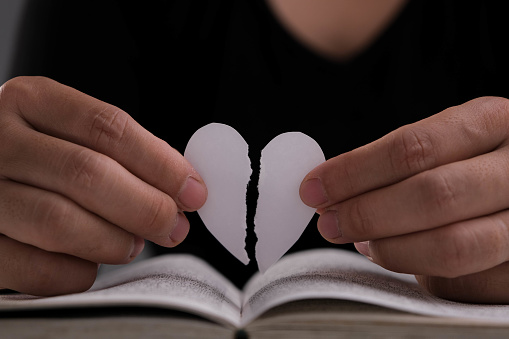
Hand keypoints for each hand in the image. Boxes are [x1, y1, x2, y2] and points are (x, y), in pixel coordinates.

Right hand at [0, 77, 206, 295]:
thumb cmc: (38, 156)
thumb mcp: (68, 131)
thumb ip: (119, 152)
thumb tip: (181, 187)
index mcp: (32, 101)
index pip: (107, 127)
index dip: (160, 163)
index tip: (193, 191)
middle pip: (87, 173)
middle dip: (146, 207)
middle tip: (173, 226)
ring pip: (58, 221)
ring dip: (113, 240)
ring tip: (133, 244)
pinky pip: (32, 266)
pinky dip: (75, 272)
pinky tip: (90, 264)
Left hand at [300, 97, 508, 302]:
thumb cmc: (475, 164)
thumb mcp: (451, 143)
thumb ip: (402, 164)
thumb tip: (334, 194)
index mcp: (493, 122)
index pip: (414, 147)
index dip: (354, 172)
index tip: (314, 188)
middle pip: (432, 195)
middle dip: (366, 214)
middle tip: (328, 222)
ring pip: (454, 245)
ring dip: (390, 249)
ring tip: (359, 242)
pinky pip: (471, 282)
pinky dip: (423, 273)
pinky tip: (400, 256)